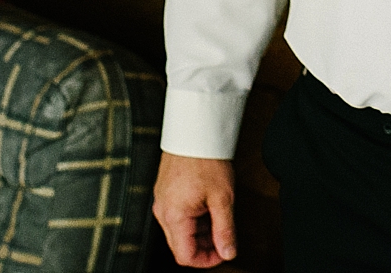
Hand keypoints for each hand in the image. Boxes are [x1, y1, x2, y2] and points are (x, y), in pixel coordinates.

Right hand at [153, 152, 236, 267]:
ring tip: (219, 217)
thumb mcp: (223, 198)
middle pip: (180, 245)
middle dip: (204, 247)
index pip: (185, 256)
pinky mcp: (165, 192)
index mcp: (173, 216)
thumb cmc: (206, 159)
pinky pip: (177, 215)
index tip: (223, 253)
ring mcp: (162, 201)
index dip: (206, 260)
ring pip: (179, 231)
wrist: (196, 130)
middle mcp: (162, 211)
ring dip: (200, 232)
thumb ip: (225, 230)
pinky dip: (193, 218)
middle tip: (224, 238)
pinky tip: (208, 206)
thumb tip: (228, 252)